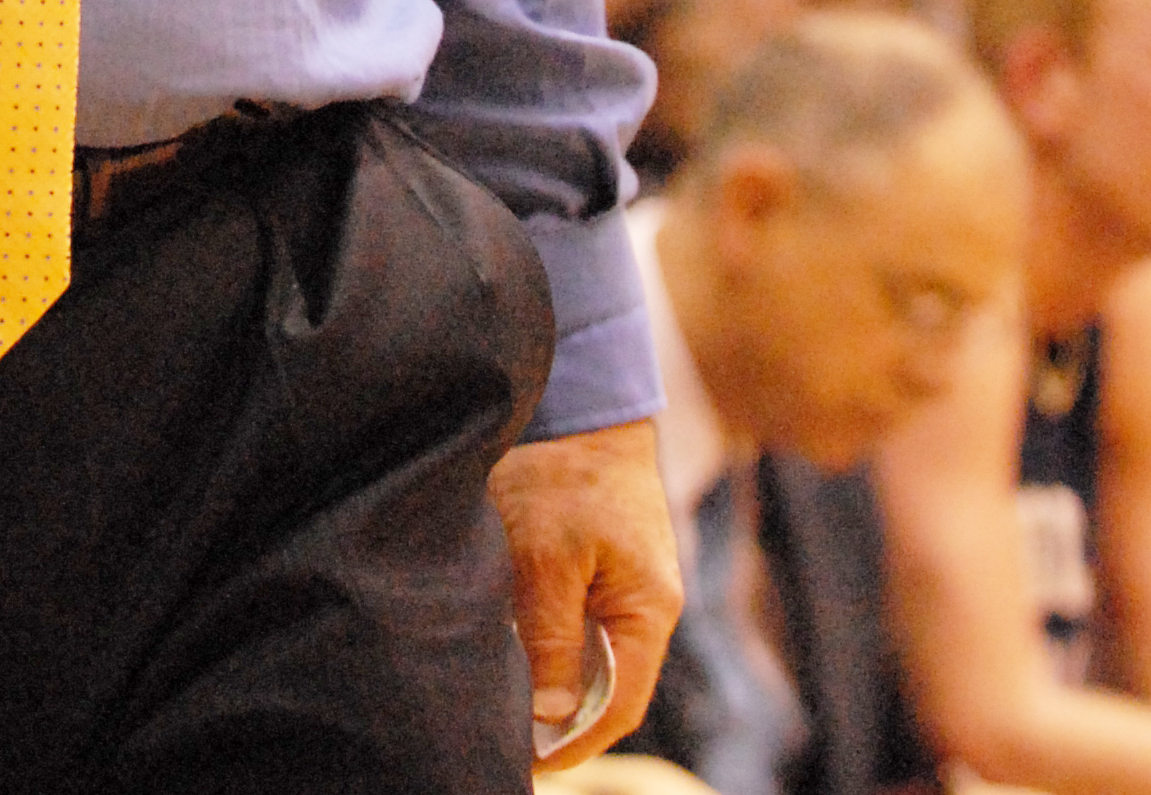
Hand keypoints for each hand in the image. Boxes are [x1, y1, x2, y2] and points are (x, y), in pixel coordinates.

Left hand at [489, 417, 681, 768]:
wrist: (580, 394)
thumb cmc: (565, 470)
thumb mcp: (547, 556)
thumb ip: (551, 639)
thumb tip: (553, 717)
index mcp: (648, 609)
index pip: (620, 705)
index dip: (577, 744)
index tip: (528, 765)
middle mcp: (646, 603)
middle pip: (607, 685)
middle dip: (560, 719)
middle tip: (507, 740)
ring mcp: (626, 581)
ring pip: (590, 652)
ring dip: (551, 677)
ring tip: (502, 700)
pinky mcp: (602, 560)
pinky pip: (579, 619)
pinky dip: (548, 639)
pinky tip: (511, 644)